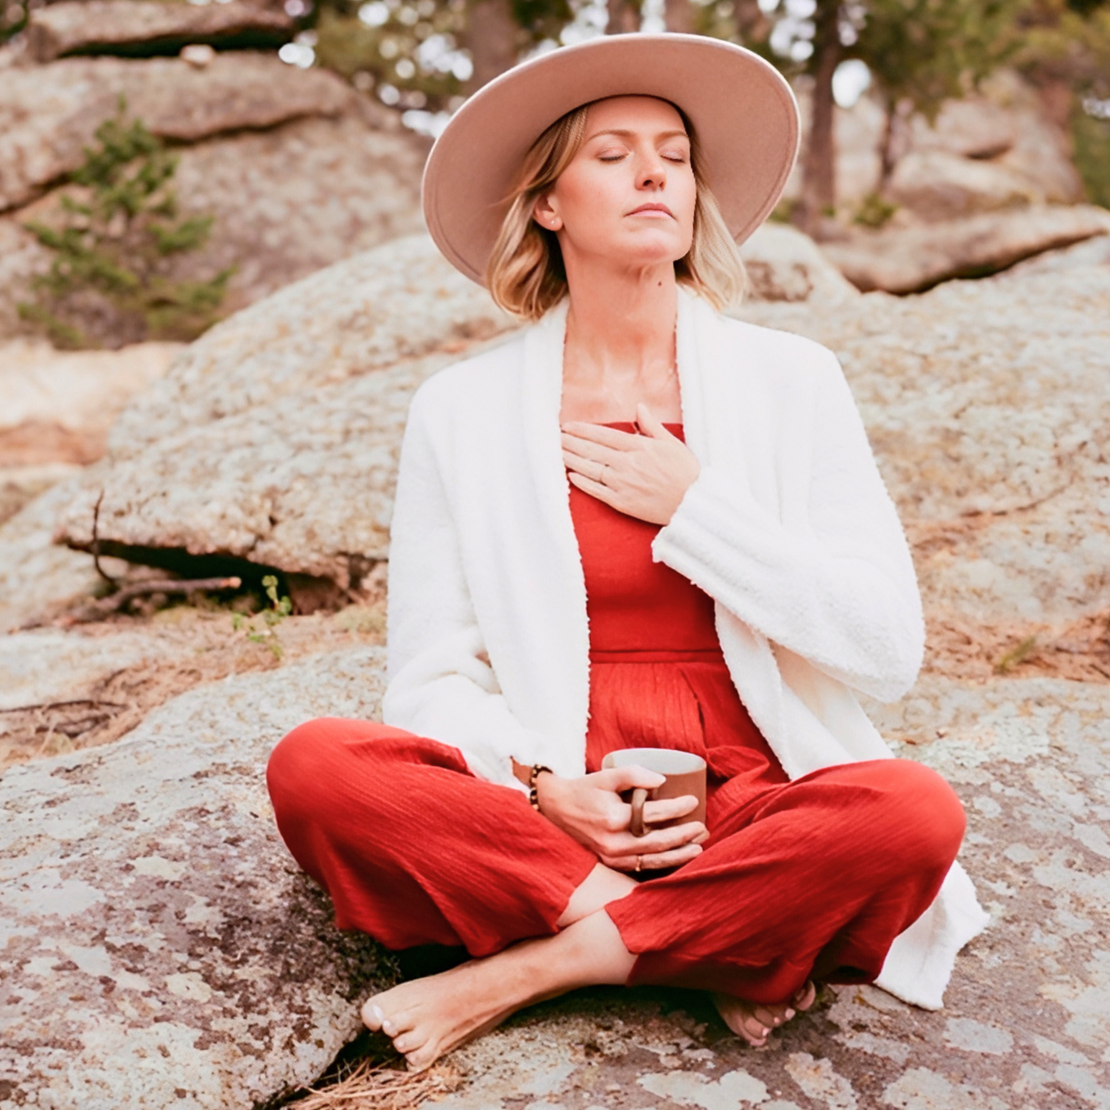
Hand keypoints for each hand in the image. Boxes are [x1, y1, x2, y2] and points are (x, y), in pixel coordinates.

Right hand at [535, 764, 707, 871]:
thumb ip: (634, 774)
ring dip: (678, 855)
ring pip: (652, 860)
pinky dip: (661, 864)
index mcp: (613, 818)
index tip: (693, 801)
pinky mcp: (610, 864)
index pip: (654, 814)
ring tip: (697, 848)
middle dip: (684, 836)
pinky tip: (675, 859)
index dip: (677, 808)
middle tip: (702, 828)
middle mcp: (613, 842)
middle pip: (658, 842)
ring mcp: (611, 857)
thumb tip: (662, 781)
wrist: (555, 810)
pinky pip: (641, 867)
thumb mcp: (606, 775)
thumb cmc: (583, 790)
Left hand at [561, 403, 699, 524]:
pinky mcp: (623, 502)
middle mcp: (628, 464)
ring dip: (572, 460)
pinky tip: (571, 476)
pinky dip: (583, 483)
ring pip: (591, 469)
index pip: (603, 436)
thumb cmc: (686, 473)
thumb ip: (651, 426)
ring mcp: (623, 484)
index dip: (582, 431)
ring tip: (556, 453)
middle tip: (552, 438)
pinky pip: (598, 491)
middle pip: (592, 451)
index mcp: (639, 447)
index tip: (567, 427)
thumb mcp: (672, 443)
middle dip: (570, 443)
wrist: (694, 504)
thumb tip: (638, 408)